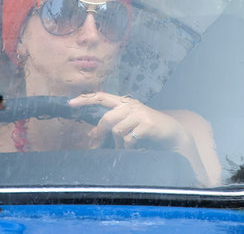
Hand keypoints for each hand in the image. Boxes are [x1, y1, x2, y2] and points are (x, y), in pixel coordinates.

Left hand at [68, 92, 189, 149]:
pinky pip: (128, 139)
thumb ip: (112, 126)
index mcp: (125, 103)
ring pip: (116, 130)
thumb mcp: (129, 125)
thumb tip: (90, 135)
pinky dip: (127, 146)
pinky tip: (134, 147)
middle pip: (106, 118)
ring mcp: (140, 114)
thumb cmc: (148, 130)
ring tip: (124, 146)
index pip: (101, 96)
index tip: (70, 103)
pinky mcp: (147, 125)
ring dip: (117, 143)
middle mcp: (131, 106)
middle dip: (100, 133)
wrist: (173, 134)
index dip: (85, 99)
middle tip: (98, 143)